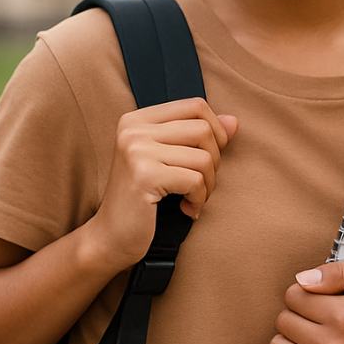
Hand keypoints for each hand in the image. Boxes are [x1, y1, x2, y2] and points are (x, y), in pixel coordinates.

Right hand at [89, 98, 237, 269]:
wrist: (110, 238)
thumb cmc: (142, 199)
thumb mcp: (168, 161)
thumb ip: (198, 137)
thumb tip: (233, 121)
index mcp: (137, 120)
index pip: (195, 105)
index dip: (216, 130)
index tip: (209, 157)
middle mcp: (134, 130)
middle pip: (203, 129)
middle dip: (214, 160)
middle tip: (201, 184)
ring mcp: (137, 151)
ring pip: (203, 157)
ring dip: (208, 184)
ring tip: (194, 198)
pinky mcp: (144, 176)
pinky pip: (195, 180)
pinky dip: (199, 199)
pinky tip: (187, 209)